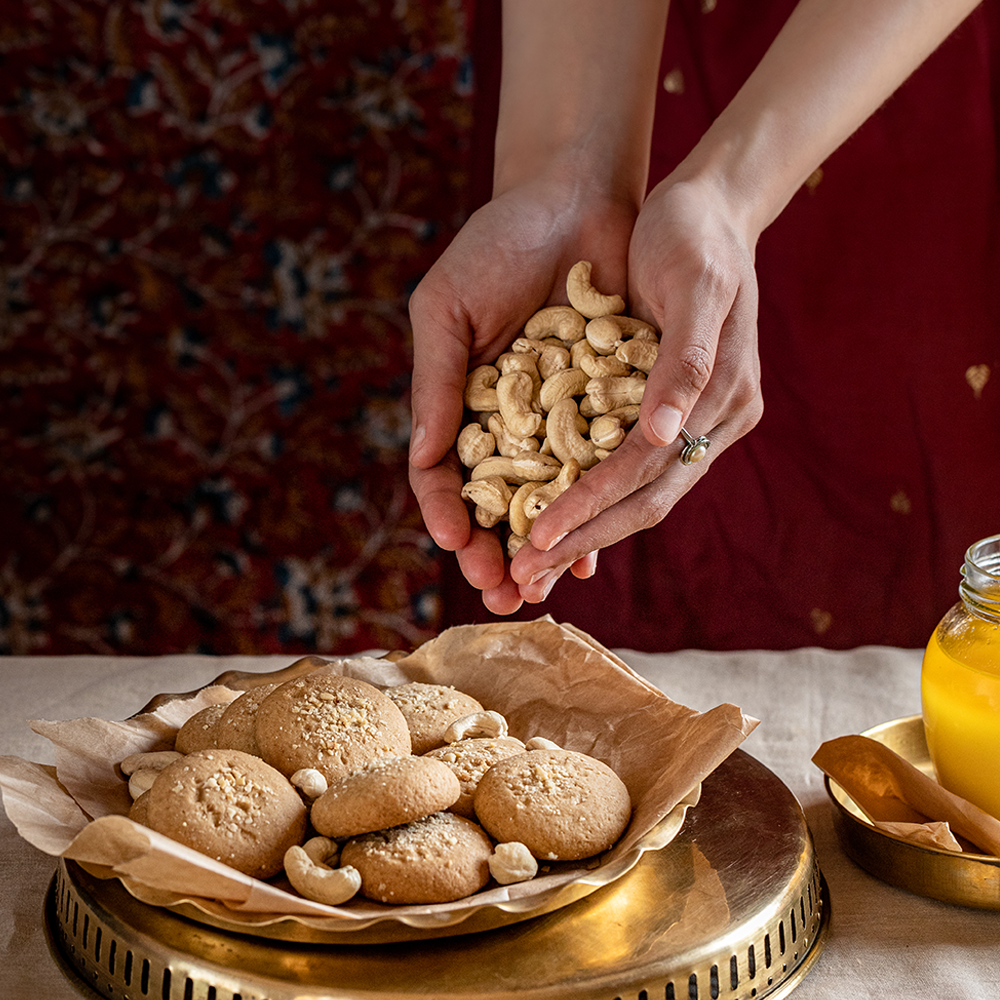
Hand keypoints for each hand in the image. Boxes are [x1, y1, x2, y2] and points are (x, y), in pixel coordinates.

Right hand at [407, 177, 636, 613]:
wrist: (575, 198)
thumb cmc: (497, 246)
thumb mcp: (449, 307)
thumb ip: (436, 381)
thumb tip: (424, 459)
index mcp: (460, 403)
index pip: (444, 474)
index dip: (448, 513)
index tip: (459, 544)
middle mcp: (507, 421)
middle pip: (496, 502)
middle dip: (495, 550)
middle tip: (500, 593)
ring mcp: (558, 419)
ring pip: (548, 497)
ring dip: (545, 545)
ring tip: (545, 586)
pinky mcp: (607, 407)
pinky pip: (598, 468)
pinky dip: (596, 505)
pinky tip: (595, 545)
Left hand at [508, 173, 764, 601]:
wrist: (710, 208)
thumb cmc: (696, 235)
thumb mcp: (695, 284)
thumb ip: (686, 362)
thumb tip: (665, 436)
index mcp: (722, 400)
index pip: (647, 470)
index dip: (592, 506)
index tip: (538, 539)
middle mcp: (714, 423)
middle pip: (642, 500)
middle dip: (581, 539)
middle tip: (522, 581)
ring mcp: (696, 422)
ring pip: (635, 495)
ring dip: (582, 533)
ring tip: (527, 567)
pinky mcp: (670, 410)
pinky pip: (628, 469)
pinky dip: (590, 499)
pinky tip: (552, 521)